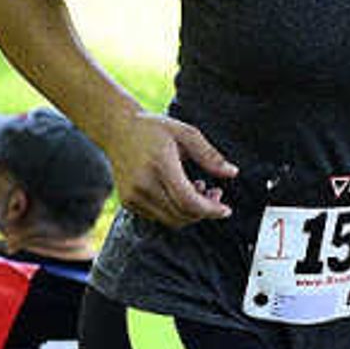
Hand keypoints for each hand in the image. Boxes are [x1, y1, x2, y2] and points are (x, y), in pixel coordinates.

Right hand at [99, 111, 238, 227]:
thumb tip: (232, 173)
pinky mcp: (128, 202)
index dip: (210, 210)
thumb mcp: (186, 133)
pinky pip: (159, 217)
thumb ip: (210, 155)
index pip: (188, 201)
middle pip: (182, 214)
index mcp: (160, 164)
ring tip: (198, 189)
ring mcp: (133, 195)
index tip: (225, 209)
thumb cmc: (154, 128)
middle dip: (204, 211)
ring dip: (190, 212)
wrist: (116, 129)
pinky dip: (174, 210)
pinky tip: (179, 191)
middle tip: (215, 194)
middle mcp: (143, 184)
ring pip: (171, 220)